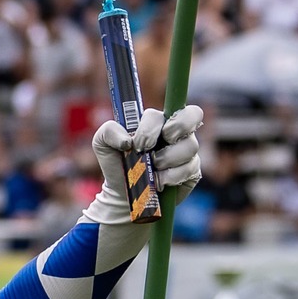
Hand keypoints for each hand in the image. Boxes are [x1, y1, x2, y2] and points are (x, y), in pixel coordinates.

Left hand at [87, 104, 204, 224]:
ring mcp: (186, 150)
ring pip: (190, 146)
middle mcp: (176, 131)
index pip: (168, 107)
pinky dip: (171, 176)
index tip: (138, 143)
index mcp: (157, 120)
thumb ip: (109, 131)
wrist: (123, 192)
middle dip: (177, 128)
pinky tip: (158, 182)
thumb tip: (127, 140)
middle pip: (194, 114)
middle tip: (154, 147)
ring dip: (167, 159)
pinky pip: (190, 169)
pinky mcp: (192, 171)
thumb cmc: (117, 162)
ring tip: (151, 169)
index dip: (153, 125)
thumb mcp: (103, 143)